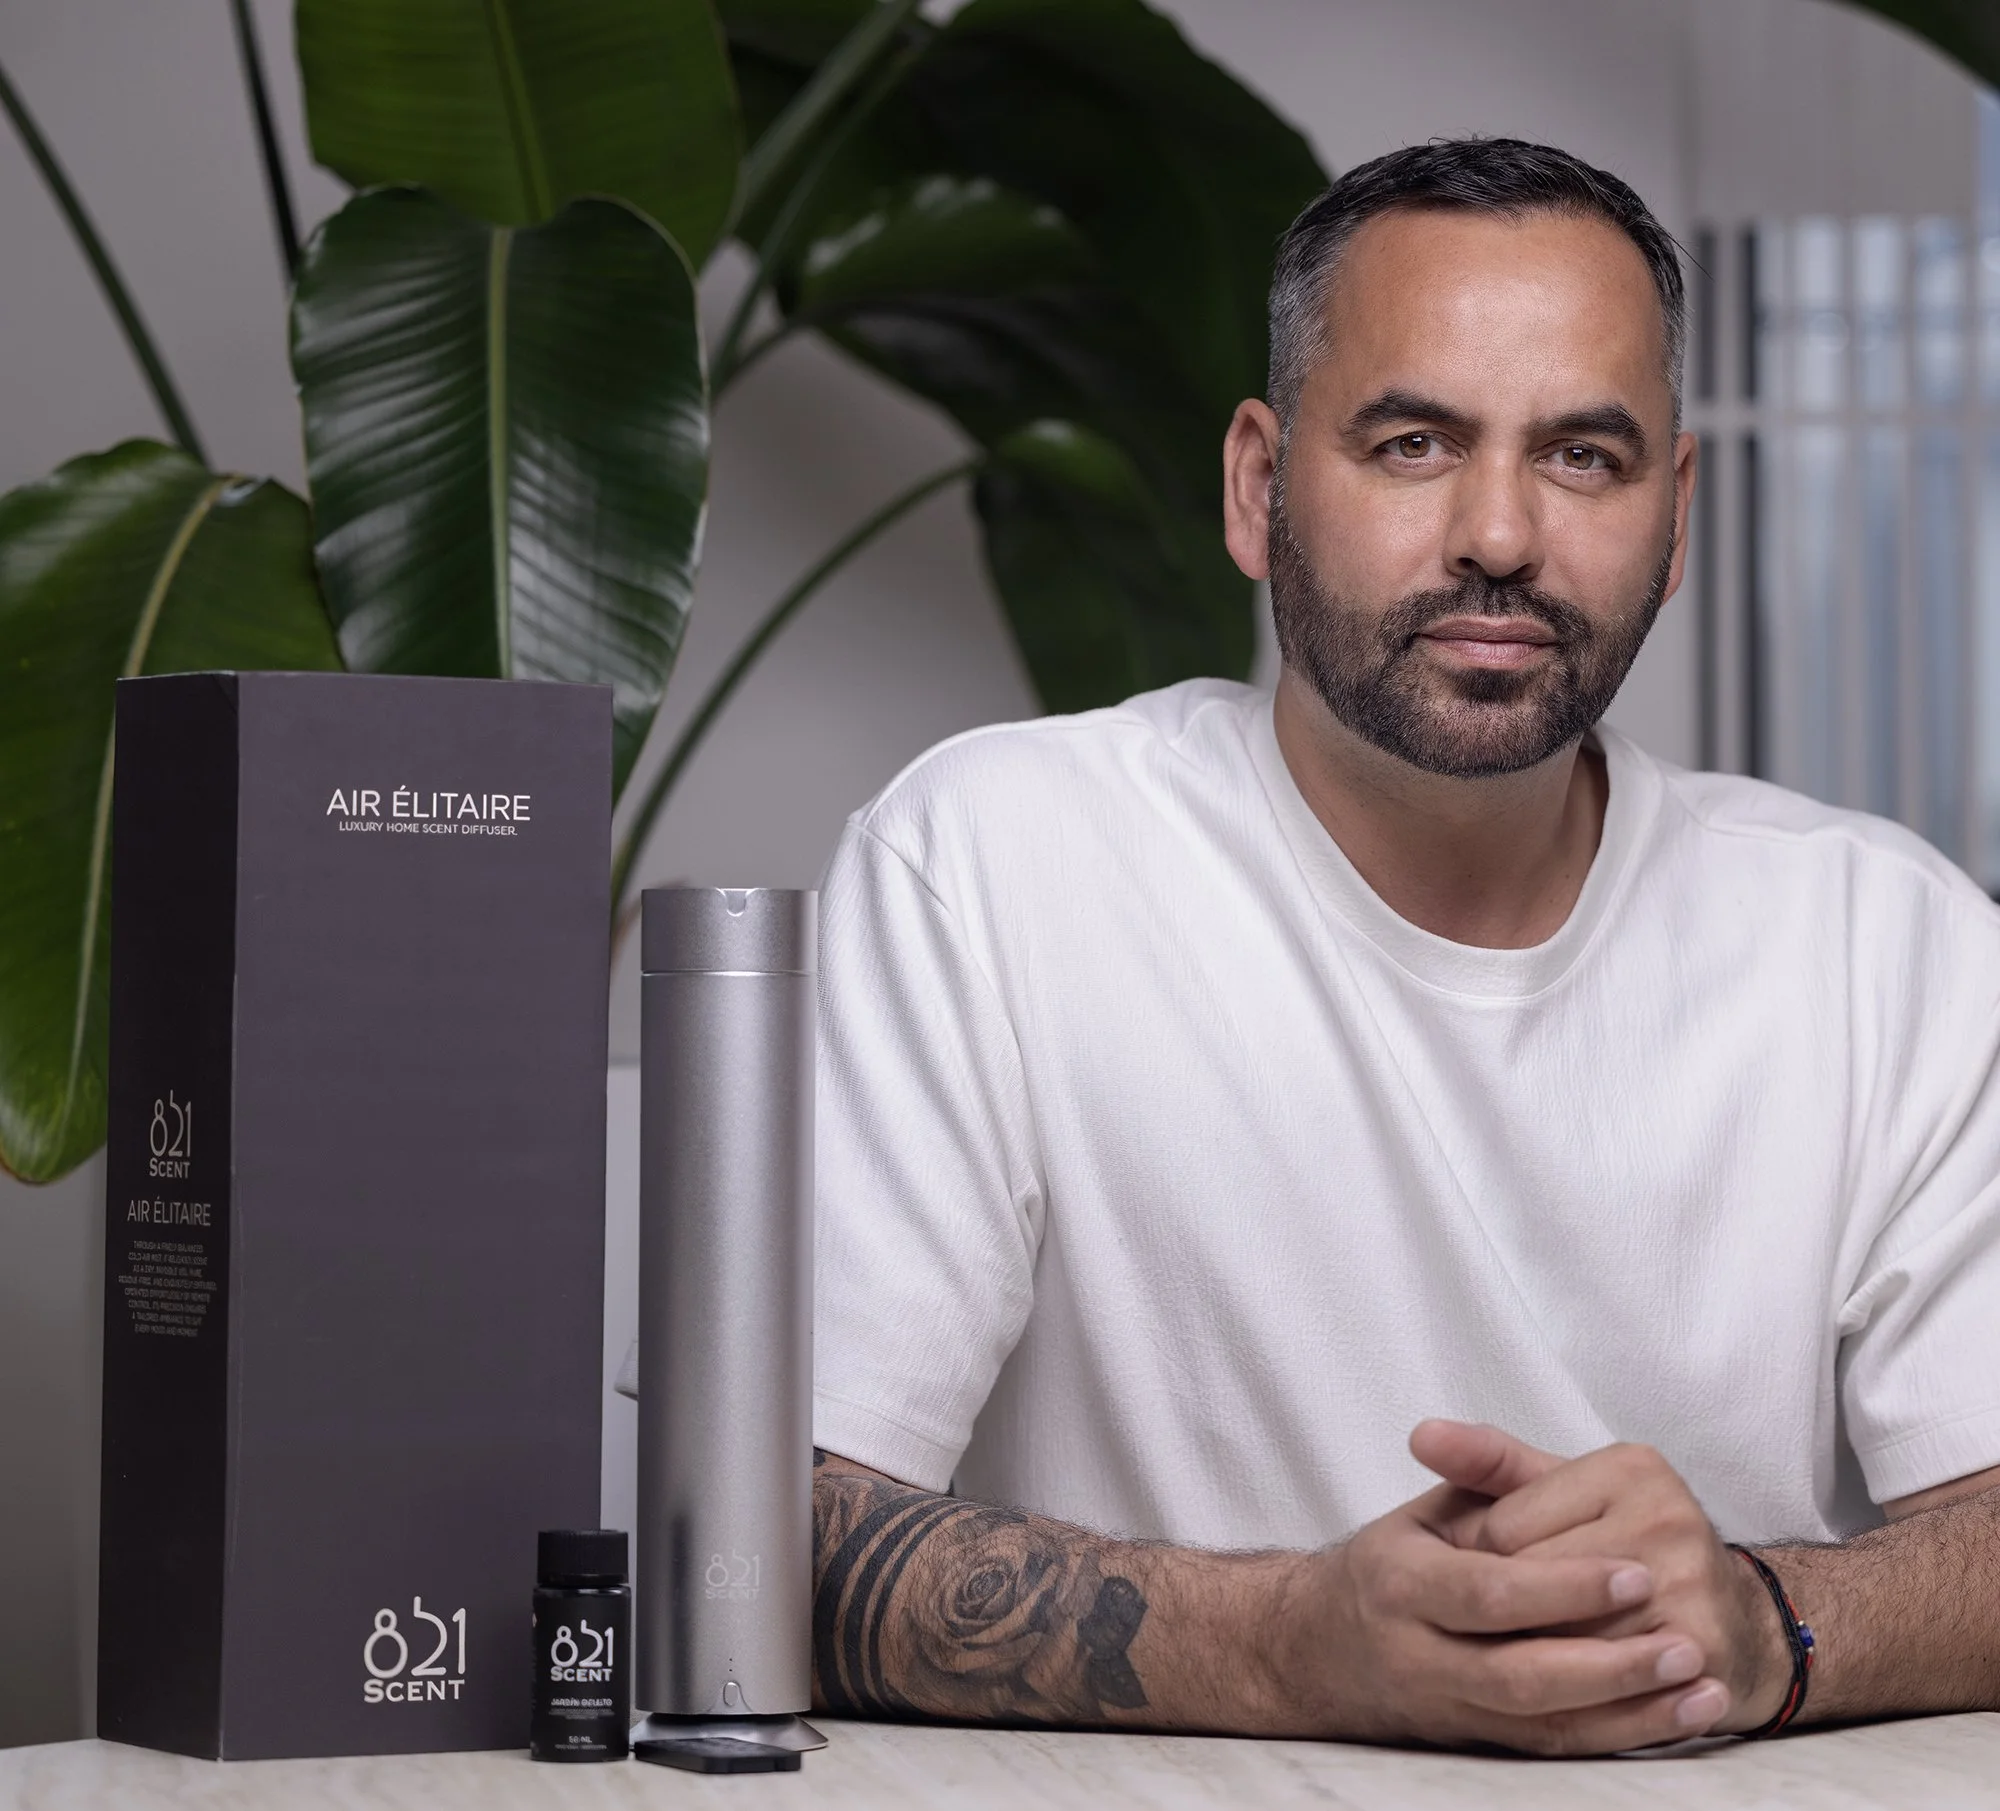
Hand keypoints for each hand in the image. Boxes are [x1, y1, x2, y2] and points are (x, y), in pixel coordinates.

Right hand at [1266, 1427, 1732, 1753]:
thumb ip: (1468, 1471)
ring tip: (1698, 1680)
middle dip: (1607, 1660)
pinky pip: (1555, 1746)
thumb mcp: (1426, 1510)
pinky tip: (1680, 1715)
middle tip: (1682, 1638)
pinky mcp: (1478, 1740)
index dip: (1563, 1588)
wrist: (1326, 1653)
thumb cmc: (1399, 1566)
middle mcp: (1417, 1651)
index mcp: (1401, 1580)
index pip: (1489, 1591)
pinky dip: (1621, 1734)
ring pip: (1542, 1721)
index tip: (1636, 1570)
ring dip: (1628, 1707)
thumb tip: (1436, 1432)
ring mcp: (1449, 1705)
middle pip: (1518, 1670)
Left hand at [1414, 1421, 1793, 1735]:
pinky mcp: (1702, 1648)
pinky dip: (1571, 1695)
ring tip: (1508, 1658)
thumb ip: (1489, 1461)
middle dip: (1501, 1614)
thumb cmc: (1625, 1546)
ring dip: (1528, 1658)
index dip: (1480, 1563)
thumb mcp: (1561, 1491)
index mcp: (1630, 1467)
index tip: (1475, 1575)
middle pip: (1534, 1581)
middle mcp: (1666, 1516)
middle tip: (1477, 1629)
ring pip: (1565, 1637)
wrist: (1738, 1621)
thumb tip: (1420, 1435)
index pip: (1509, 1525)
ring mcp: (1688, 1584)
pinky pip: (1607, 1682)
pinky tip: (1551, 1695)